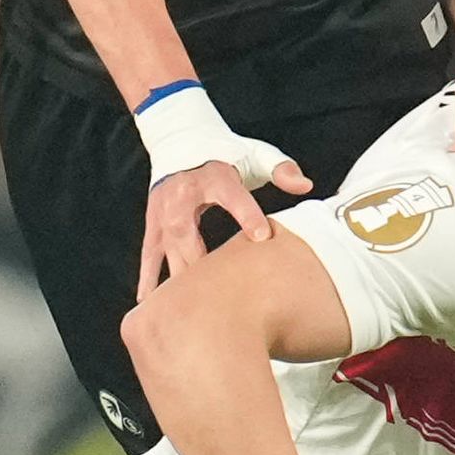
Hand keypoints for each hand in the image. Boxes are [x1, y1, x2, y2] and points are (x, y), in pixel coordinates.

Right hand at [137, 153, 307, 302]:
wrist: (179, 139)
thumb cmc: (223, 152)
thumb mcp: (254, 154)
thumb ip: (281, 168)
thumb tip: (305, 185)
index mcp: (214, 178)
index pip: (233, 197)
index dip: (247, 216)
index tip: (262, 237)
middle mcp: (183, 197)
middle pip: (191, 237)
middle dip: (205, 268)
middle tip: (221, 301)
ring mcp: (163, 215)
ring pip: (169, 253)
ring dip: (179, 284)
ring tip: (189, 316)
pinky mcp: (152, 226)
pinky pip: (149, 257)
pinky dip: (149, 281)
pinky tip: (149, 307)